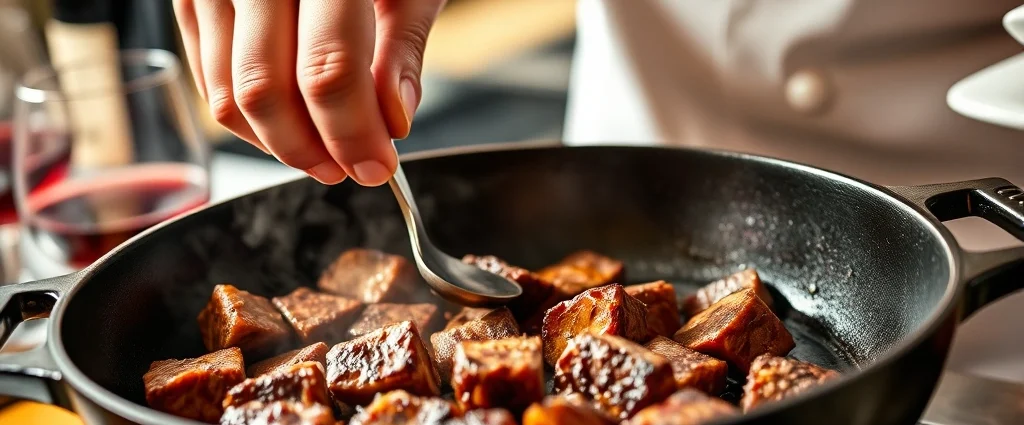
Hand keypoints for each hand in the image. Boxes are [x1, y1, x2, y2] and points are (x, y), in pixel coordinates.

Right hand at [173, 0, 444, 185]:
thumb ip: (401, 49)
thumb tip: (393, 122)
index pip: (328, 71)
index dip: (353, 134)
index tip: (379, 167)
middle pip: (265, 90)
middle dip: (311, 148)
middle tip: (351, 168)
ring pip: (227, 94)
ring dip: (278, 143)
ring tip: (323, 152)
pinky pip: (208, 77)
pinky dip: (249, 116)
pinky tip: (290, 123)